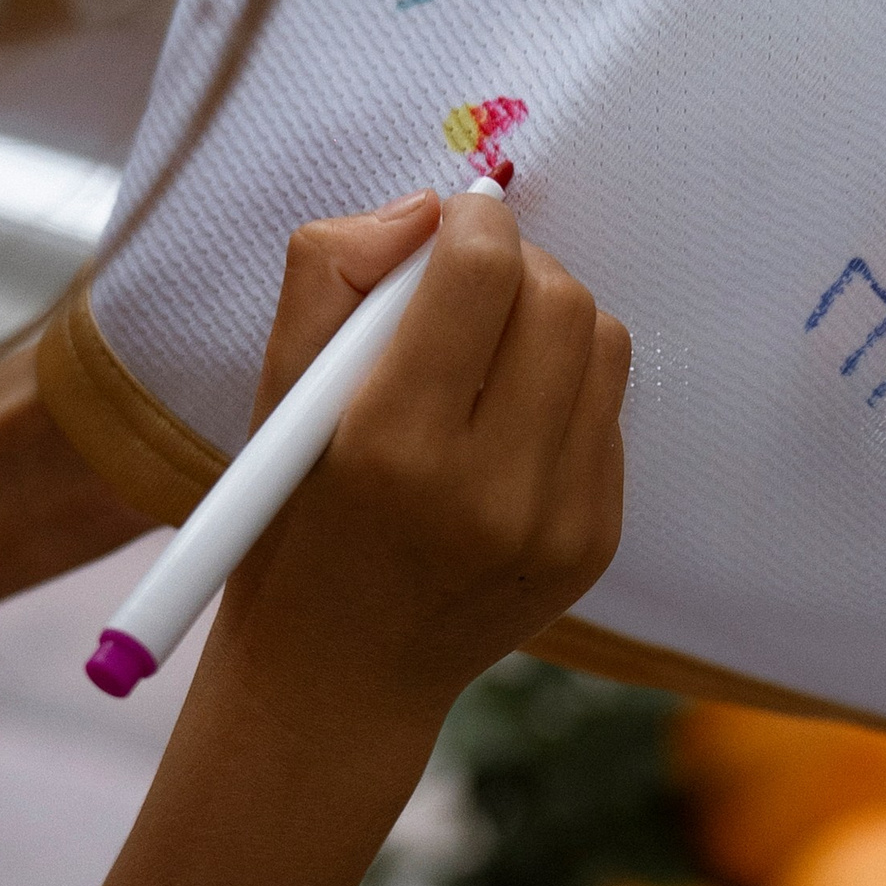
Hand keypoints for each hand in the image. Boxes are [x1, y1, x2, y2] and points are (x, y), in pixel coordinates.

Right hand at [204, 189, 629, 736]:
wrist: (339, 674)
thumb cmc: (292, 516)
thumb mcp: (276, 387)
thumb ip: (333, 270)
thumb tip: (430, 210)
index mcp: (392, 443)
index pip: (481, 274)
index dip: (474, 223)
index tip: (450, 227)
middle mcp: (488, 490)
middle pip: (558, 299)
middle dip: (517, 264)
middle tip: (469, 281)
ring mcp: (555, 523)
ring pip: (603, 343)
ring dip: (553, 316)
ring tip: (491, 346)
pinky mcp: (594, 542)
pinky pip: (609, 411)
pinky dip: (565, 386)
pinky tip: (506, 418)